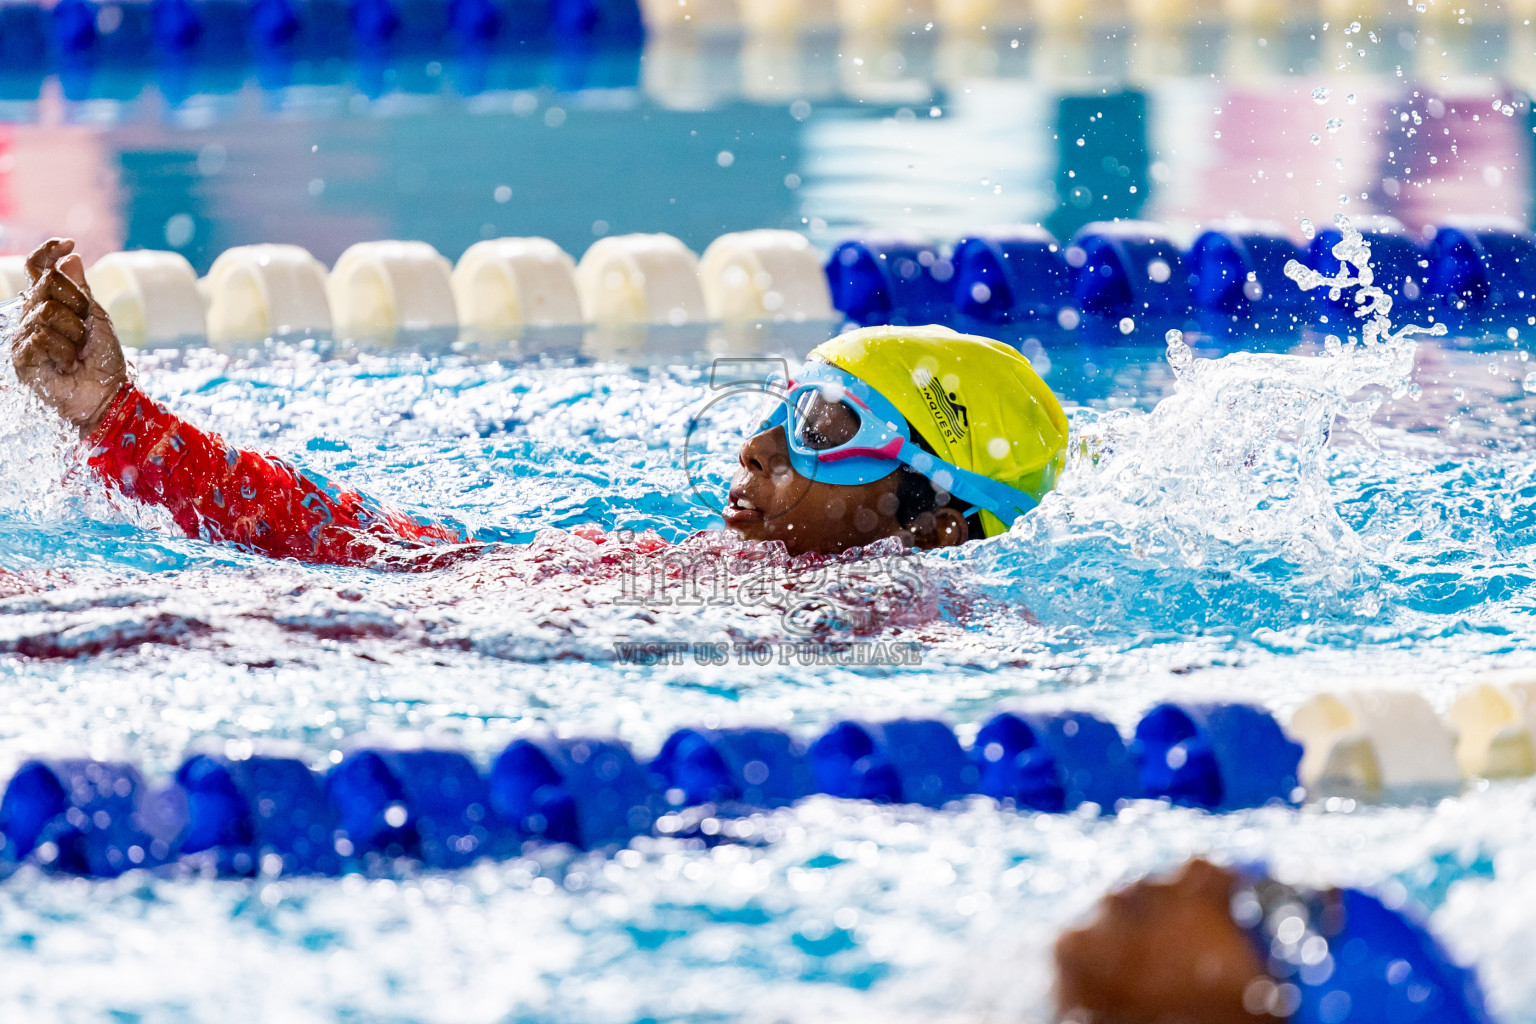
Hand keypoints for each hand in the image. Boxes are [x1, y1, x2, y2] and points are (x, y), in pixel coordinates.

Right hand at [11, 238, 128, 436]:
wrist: (107, 395)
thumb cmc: (104, 360)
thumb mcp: (97, 319)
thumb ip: (81, 289)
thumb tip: (71, 257)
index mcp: (50, 305)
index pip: (38, 270)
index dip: (47, 252)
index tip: (68, 242)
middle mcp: (32, 317)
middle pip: (47, 286)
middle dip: (76, 306)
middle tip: (85, 331)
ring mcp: (24, 337)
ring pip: (46, 312)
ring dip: (73, 333)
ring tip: (77, 352)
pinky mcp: (21, 358)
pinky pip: (41, 337)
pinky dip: (63, 351)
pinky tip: (65, 365)